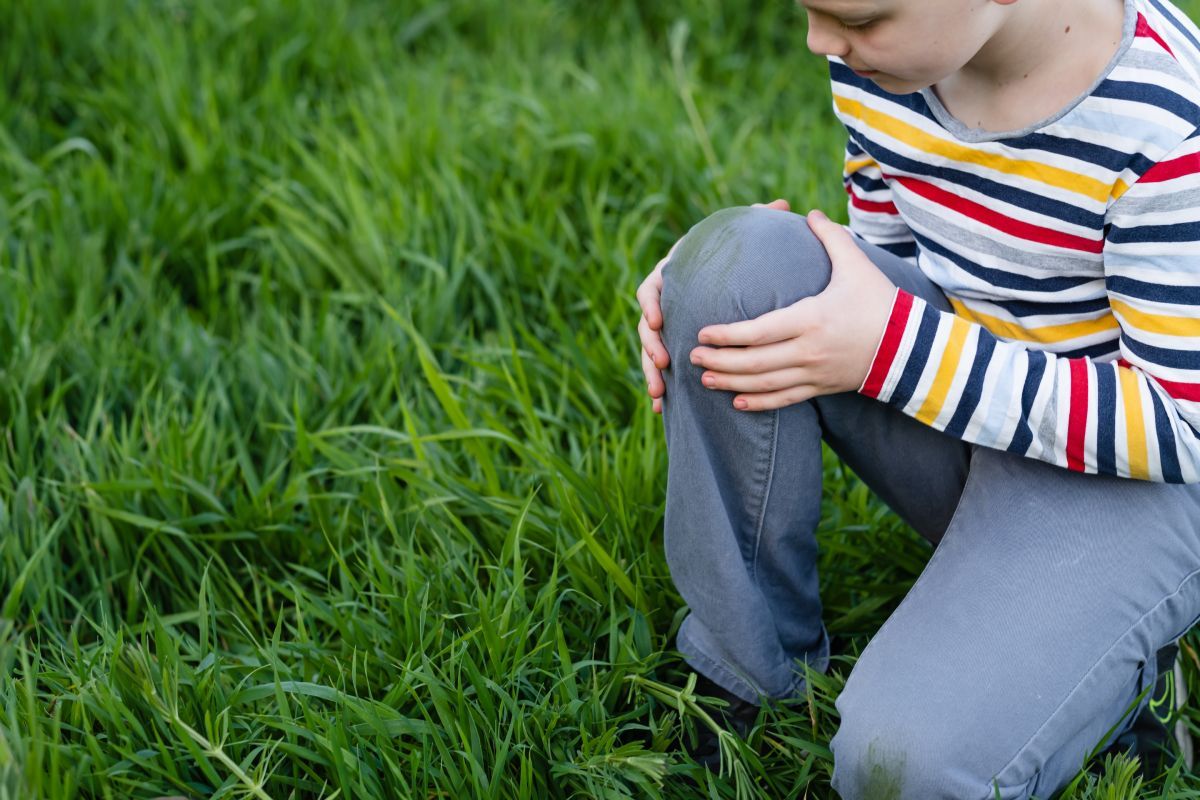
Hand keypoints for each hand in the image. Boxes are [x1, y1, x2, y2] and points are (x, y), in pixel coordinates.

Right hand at [638, 199, 791, 413]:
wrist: (745, 280)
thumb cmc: (746, 257)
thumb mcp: (749, 240)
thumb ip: (759, 223)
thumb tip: (781, 207)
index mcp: (677, 275)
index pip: (652, 287)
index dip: (650, 304)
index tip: (657, 321)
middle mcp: (669, 302)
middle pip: (647, 325)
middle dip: (650, 346)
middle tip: (662, 363)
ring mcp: (670, 327)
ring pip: (651, 351)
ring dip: (651, 372)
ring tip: (659, 393)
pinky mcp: (676, 346)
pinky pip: (662, 368)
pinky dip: (660, 385)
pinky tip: (660, 407)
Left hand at [688, 209, 896, 410]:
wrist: (909, 347)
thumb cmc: (879, 302)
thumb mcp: (856, 266)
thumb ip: (831, 238)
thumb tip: (810, 213)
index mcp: (812, 319)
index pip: (760, 331)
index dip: (729, 335)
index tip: (703, 333)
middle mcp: (809, 351)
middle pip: (754, 362)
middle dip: (720, 361)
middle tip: (693, 357)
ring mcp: (814, 373)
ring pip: (764, 384)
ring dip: (731, 383)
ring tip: (704, 379)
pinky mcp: (820, 388)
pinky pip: (784, 400)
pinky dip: (759, 403)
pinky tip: (737, 402)